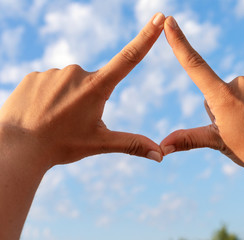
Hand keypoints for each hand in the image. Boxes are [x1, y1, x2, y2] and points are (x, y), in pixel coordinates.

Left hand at [0, 13, 165, 168]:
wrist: (17, 148)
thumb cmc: (61, 146)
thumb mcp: (100, 143)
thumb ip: (132, 144)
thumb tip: (161, 155)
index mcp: (96, 87)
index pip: (129, 57)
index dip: (146, 37)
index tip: (158, 17)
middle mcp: (76, 73)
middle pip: (93, 84)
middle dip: (88, 99)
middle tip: (72, 122)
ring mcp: (53, 72)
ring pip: (70, 85)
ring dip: (67, 99)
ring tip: (53, 119)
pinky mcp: (34, 75)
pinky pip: (50, 84)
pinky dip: (49, 97)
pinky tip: (39, 112)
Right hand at [160, 16, 243, 172]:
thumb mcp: (217, 143)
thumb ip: (188, 139)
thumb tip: (162, 146)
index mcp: (223, 96)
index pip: (194, 65)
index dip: (179, 42)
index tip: (170, 21)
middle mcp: (239, 83)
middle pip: (212, 93)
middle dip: (217, 109)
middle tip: (234, 129)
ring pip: (229, 94)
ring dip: (232, 108)